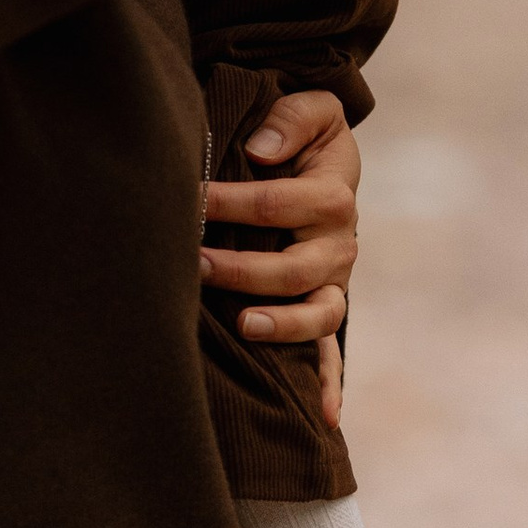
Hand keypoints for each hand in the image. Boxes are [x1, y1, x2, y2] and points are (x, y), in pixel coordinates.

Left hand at [201, 86, 359, 430]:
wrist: (326, 159)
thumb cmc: (306, 134)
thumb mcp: (313, 109)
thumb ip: (291, 117)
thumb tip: (260, 149)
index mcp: (333, 195)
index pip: (278, 204)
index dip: (231, 203)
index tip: (187, 201)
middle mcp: (339, 244)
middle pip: (295, 268)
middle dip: (242, 269)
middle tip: (194, 264)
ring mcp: (334, 282)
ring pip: (318, 314)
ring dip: (280, 325)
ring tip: (242, 326)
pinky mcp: (326, 307)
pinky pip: (332, 354)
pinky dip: (330, 386)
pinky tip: (323, 418)